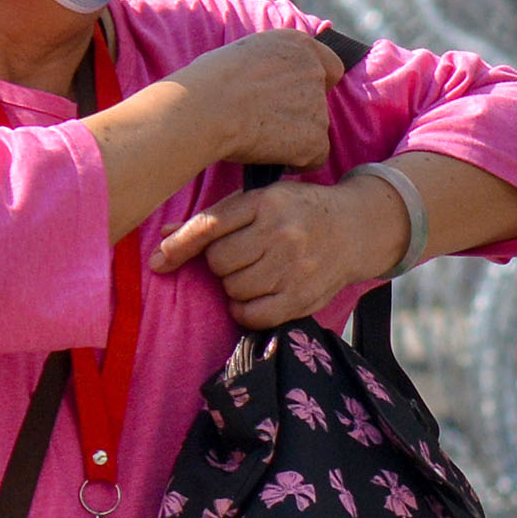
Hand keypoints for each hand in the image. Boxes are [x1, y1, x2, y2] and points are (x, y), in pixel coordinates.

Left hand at [153, 171, 406, 326]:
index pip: (210, 226)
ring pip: (234, 288)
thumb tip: (165, 236)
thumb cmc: (299, 213)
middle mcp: (280, 232)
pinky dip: (244, 311)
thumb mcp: (262, 202)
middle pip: (218, 261)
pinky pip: (254, 315)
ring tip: (254, 274)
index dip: (179, 246)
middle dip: (220, 263)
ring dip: (234, 286)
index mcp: (265, 202)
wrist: (357, 227)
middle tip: (240, 258)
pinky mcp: (303, 296)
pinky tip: (254, 299)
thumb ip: (216, 219)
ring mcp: (293, 266)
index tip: (159, 260)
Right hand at [165, 27, 346, 174]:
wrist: (205, 107)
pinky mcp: (315, 139)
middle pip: (320, 100)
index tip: (295, 96)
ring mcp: (318, 106)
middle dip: (300, 112)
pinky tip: (270, 156)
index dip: (316, 84)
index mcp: (297, 45)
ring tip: (259, 137)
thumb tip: (271, 82)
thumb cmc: (208, 82)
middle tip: (266, 120)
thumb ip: (271, 65)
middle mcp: (314, 71)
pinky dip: (297, 161)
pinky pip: (315, 157)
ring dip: (295, 136)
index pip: (330, 66)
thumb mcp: (245, 53)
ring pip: (315, 129)